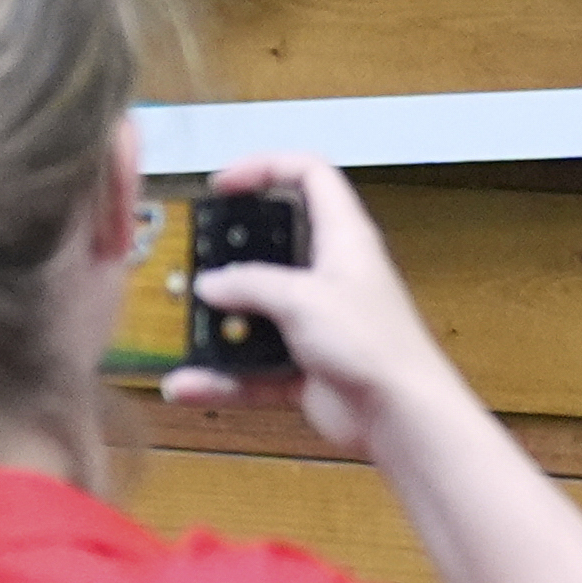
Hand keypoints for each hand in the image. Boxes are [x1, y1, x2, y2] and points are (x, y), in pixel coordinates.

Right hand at [158, 152, 466, 454]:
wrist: (399, 415)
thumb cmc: (366, 341)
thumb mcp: (305, 299)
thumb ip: (252, 284)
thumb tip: (209, 284)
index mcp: (343, 238)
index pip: (311, 177)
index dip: (268, 167)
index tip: (222, 185)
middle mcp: (329, 274)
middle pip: (276, 245)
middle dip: (232, 251)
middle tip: (193, 259)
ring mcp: (315, 322)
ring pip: (259, 311)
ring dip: (221, 322)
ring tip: (182, 326)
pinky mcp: (304, 366)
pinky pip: (253, 366)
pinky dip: (223, 376)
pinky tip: (186, 385)